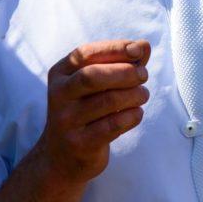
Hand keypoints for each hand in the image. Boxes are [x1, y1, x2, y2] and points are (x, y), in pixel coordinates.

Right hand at [35, 39, 150, 184]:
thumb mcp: (97, 83)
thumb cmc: (87, 109)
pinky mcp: (79, 143)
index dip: (115, 48)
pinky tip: (136, 113)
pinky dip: (132, 116)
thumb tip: (144, 45)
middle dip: (125, 72)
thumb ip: (121, 61)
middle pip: (93, 76)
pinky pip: (113, 125)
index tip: (139, 50)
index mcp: (60, 73)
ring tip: (143, 95)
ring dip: (134, 94)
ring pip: (108, 101)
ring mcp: (66, 121)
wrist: (63, 156)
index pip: (86, 53)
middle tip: (144, 75)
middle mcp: (59, 95)